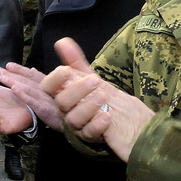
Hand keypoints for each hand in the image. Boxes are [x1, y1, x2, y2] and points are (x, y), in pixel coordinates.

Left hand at [0, 63, 63, 129]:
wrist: (79, 121)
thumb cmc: (68, 106)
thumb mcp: (57, 91)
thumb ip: (44, 80)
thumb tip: (32, 70)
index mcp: (50, 85)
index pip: (33, 75)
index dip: (20, 69)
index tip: (8, 65)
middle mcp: (48, 89)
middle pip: (28, 80)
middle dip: (12, 74)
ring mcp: (46, 99)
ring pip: (28, 88)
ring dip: (14, 81)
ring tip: (1, 77)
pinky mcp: (45, 110)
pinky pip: (32, 101)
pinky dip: (23, 95)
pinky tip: (13, 90)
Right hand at [40, 38, 153, 161]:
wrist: (132, 121)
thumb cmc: (107, 99)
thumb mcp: (91, 77)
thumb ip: (75, 61)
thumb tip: (62, 41)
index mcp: (65, 96)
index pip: (48, 88)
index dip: (54, 80)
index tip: (66, 70)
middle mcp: (68, 111)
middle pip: (61, 103)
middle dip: (76, 90)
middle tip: (94, 80)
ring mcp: (79, 126)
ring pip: (73, 119)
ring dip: (87, 106)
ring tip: (103, 95)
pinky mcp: (93, 138)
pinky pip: (89, 134)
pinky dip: (97, 124)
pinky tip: (107, 116)